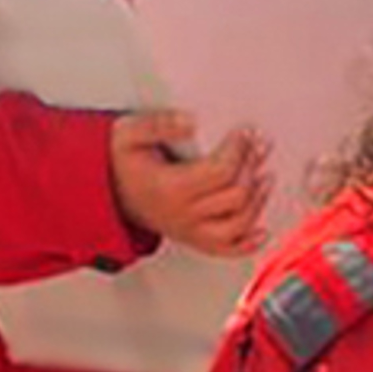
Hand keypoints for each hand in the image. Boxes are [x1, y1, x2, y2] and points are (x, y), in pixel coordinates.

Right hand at [111, 112, 273, 256]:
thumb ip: (158, 124)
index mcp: (170, 188)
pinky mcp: (193, 239)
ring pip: (237, 225)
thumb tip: (190, 121)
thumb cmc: (120, 165)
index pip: (220, 171)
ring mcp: (190, 230)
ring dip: (257, 202)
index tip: (246, 132)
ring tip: (266, 178)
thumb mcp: (128, 135)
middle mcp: (183, 214)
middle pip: (234, 197)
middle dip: (252, 169)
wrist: (106, 194)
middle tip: (261, 147)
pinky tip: (262, 230)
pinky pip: (225, 250)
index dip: (239, 150)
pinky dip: (248, 244)